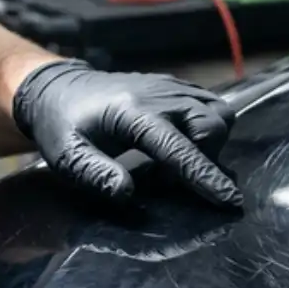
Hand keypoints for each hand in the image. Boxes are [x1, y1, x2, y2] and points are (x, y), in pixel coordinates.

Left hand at [12, 60, 241, 207]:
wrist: (59, 87)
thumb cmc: (61, 125)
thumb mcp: (66, 155)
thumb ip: (95, 173)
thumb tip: (127, 194)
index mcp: (133, 112)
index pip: (179, 148)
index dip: (206, 177)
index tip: (230, 201)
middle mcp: (160, 95)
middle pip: (212, 125)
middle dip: (206, 158)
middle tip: (171, 177)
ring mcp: (171, 86)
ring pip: (219, 112)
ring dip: (210, 142)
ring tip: (176, 159)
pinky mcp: (175, 85)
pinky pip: (211, 104)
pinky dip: (207, 128)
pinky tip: (179, 141)